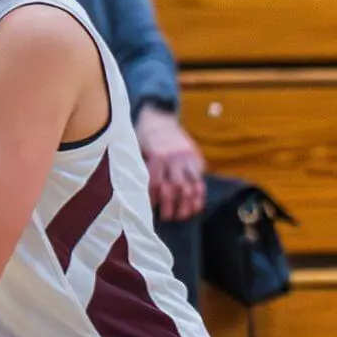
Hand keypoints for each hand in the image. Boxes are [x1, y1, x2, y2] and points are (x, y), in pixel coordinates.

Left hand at [136, 107, 205, 221]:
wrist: (159, 118)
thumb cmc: (143, 139)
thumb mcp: (137, 150)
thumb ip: (141, 169)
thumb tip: (136, 195)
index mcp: (157, 157)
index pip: (155, 184)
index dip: (154, 200)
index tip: (151, 211)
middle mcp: (173, 158)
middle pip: (174, 187)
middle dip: (171, 206)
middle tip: (168, 218)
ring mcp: (187, 158)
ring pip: (189, 186)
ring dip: (187, 204)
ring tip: (182, 216)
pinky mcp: (196, 158)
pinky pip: (200, 180)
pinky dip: (199, 195)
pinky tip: (196, 207)